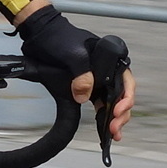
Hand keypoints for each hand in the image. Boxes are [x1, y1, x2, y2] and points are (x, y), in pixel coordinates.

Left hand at [15, 6, 135, 140]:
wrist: (39, 33)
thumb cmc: (58, 37)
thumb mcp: (72, 54)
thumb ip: (81, 74)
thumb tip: (84, 97)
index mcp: (110, 59)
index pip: (127, 82)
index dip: (126, 99)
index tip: (117, 111)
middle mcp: (107, 70)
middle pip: (122, 95)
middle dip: (121, 114)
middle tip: (114, 129)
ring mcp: (96, 78)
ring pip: (112, 102)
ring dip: (114, 118)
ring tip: (113, 134)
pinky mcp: (84, 85)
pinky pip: (98, 103)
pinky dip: (102, 116)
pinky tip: (104, 129)